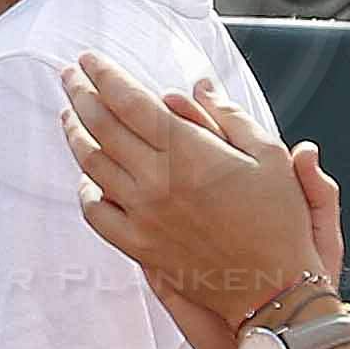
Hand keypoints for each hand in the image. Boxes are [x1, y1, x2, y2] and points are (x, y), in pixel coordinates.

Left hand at [56, 52, 337, 338]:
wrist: (273, 289)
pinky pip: (97, 212)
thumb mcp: (270, 156)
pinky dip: (86, 189)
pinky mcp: (139, 246)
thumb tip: (198, 85)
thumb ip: (229, 116)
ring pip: (91, 165)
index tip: (89, 59)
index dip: (104, 75)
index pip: (128, 101)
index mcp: (188, 152)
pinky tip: (87, 176)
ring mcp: (142, 216)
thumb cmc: (279, 222)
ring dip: (75, 134)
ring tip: (69, 115)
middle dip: (80, 94)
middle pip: (101, 126)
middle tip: (70, 76)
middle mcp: (156, 181)